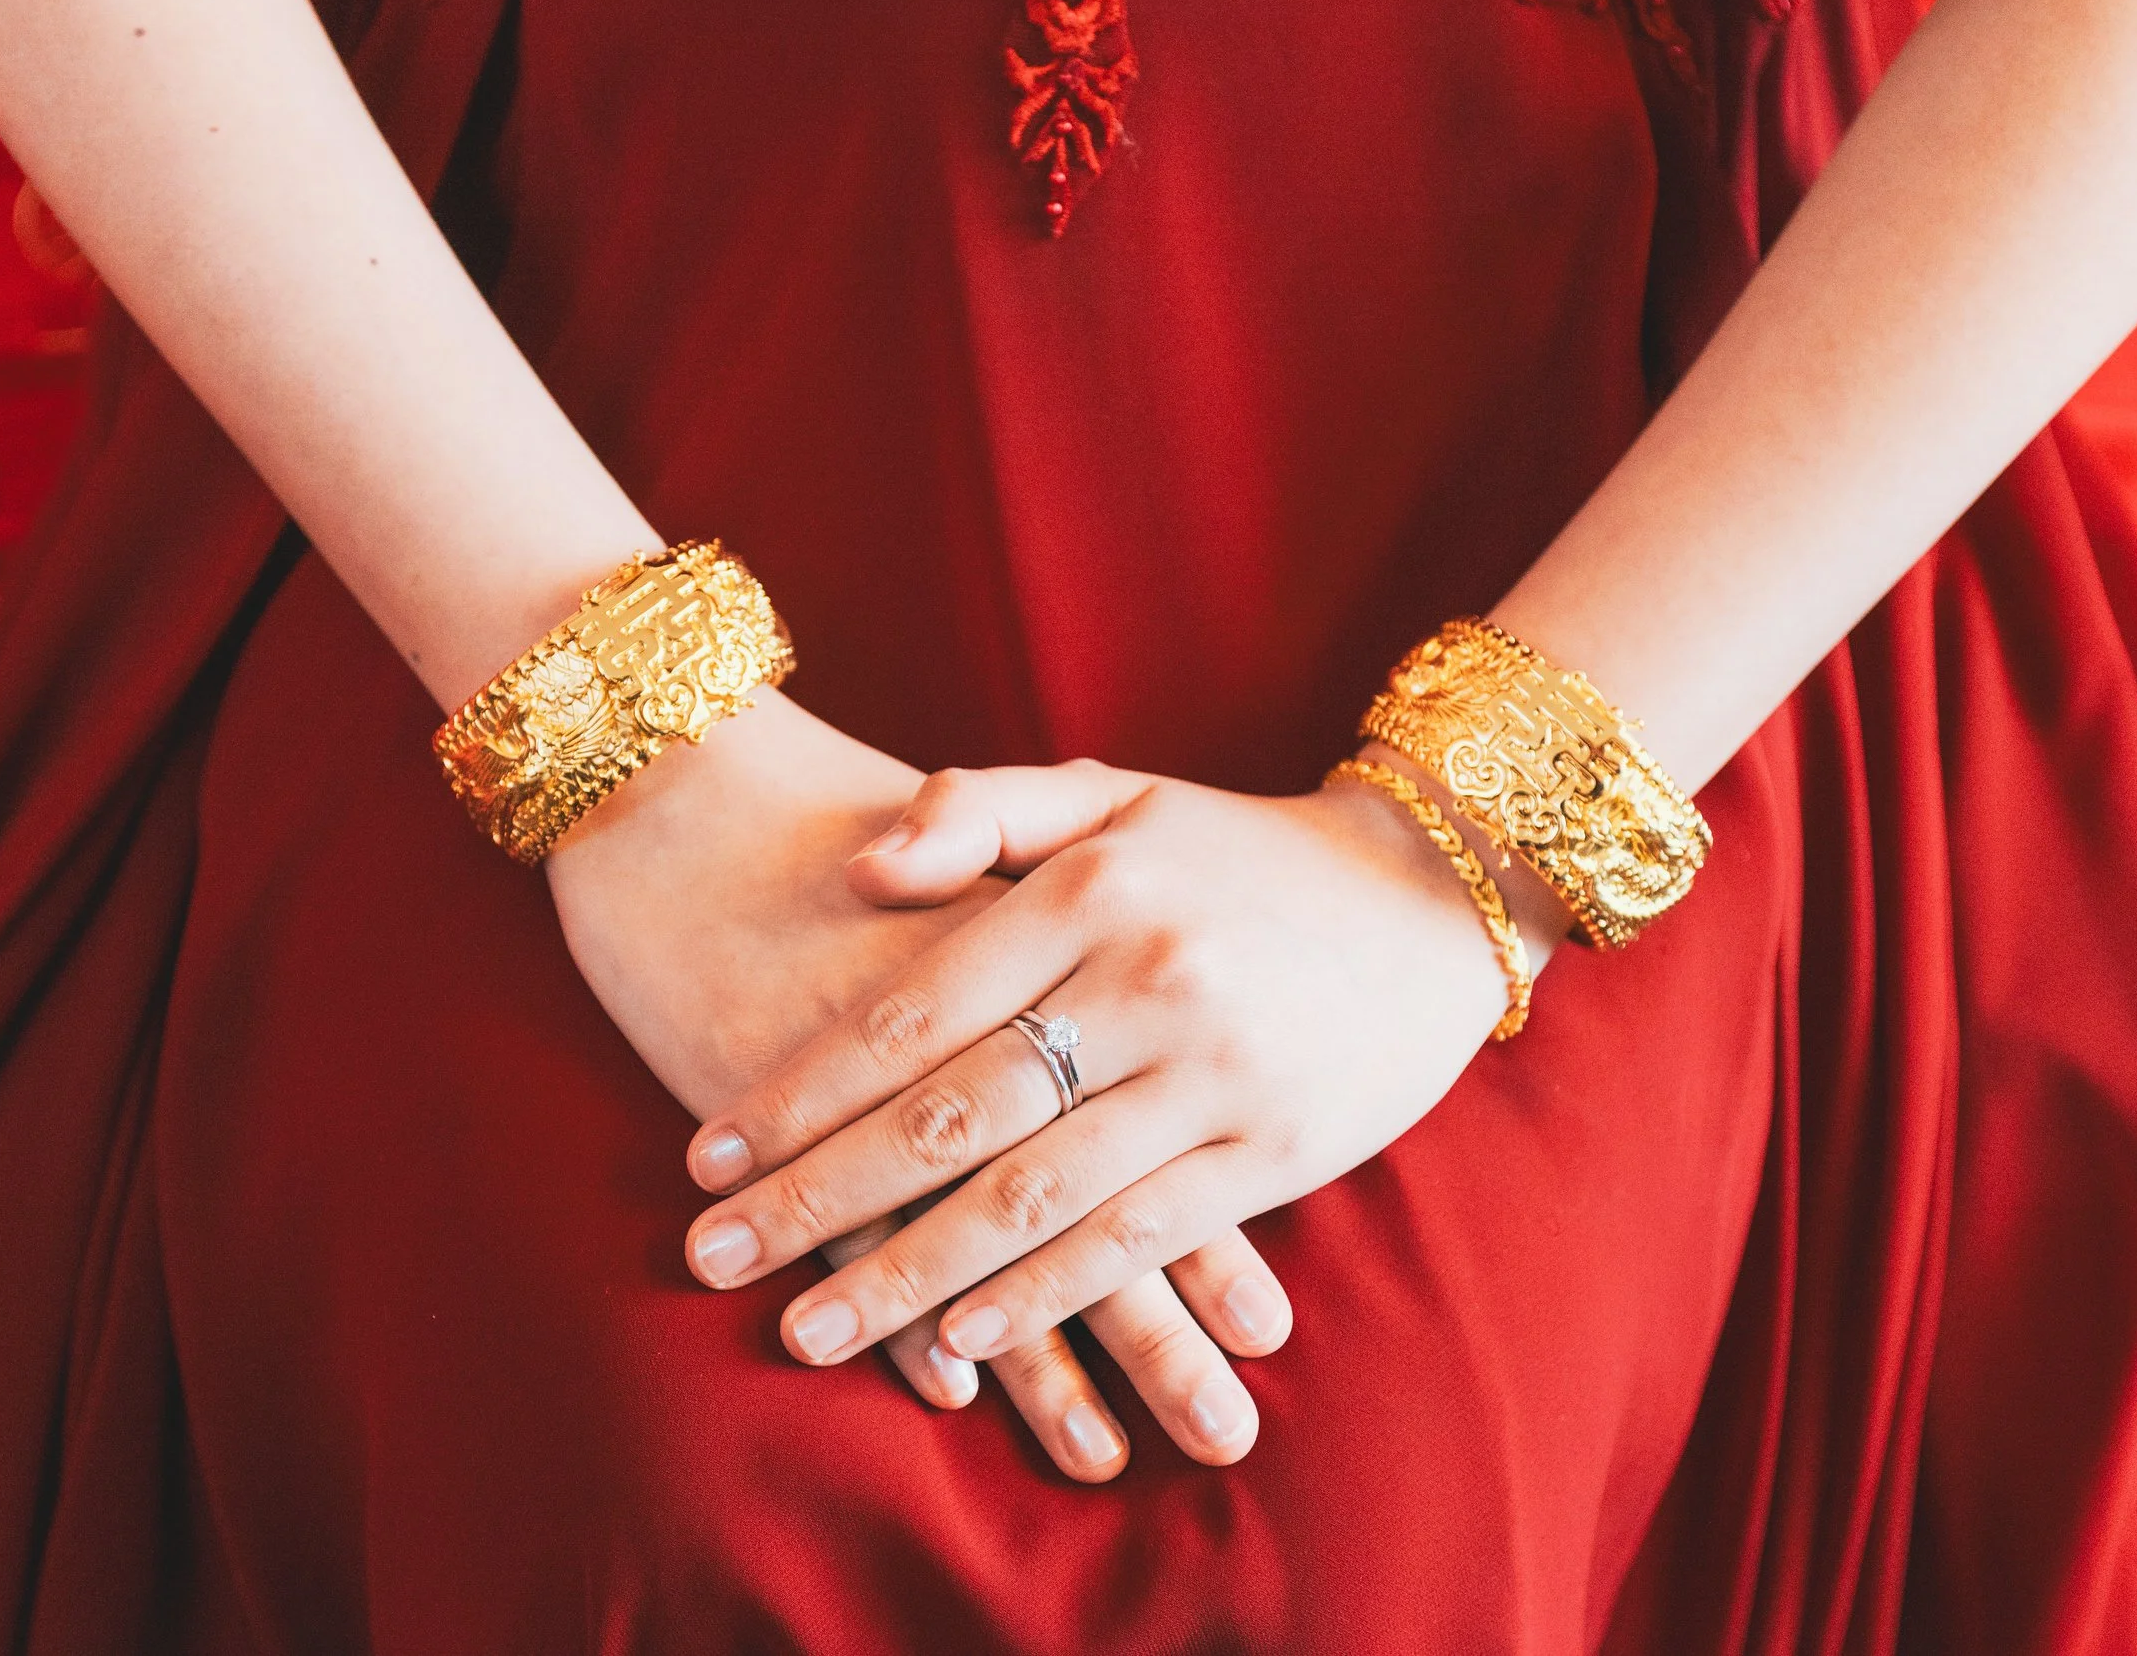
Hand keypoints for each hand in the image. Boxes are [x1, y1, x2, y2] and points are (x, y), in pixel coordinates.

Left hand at [682, 756, 1568, 1388]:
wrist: (1429, 894)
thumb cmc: (1236, 850)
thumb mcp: (1112, 795)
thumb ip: (981, 810)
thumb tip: (860, 867)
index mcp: (1088, 890)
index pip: (910, 1011)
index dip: (798, 1093)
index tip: (706, 1160)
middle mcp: (1144, 978)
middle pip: (949, 1113)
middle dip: (817, 1197)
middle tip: (710, 1259)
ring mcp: (1211, 1071)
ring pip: (1030, 1194)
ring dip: (907, 1273)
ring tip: (805, 1330)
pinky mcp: (1273, 1148)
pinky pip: (1135, 1235)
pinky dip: (1045, 1295)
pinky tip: (961, 1342)